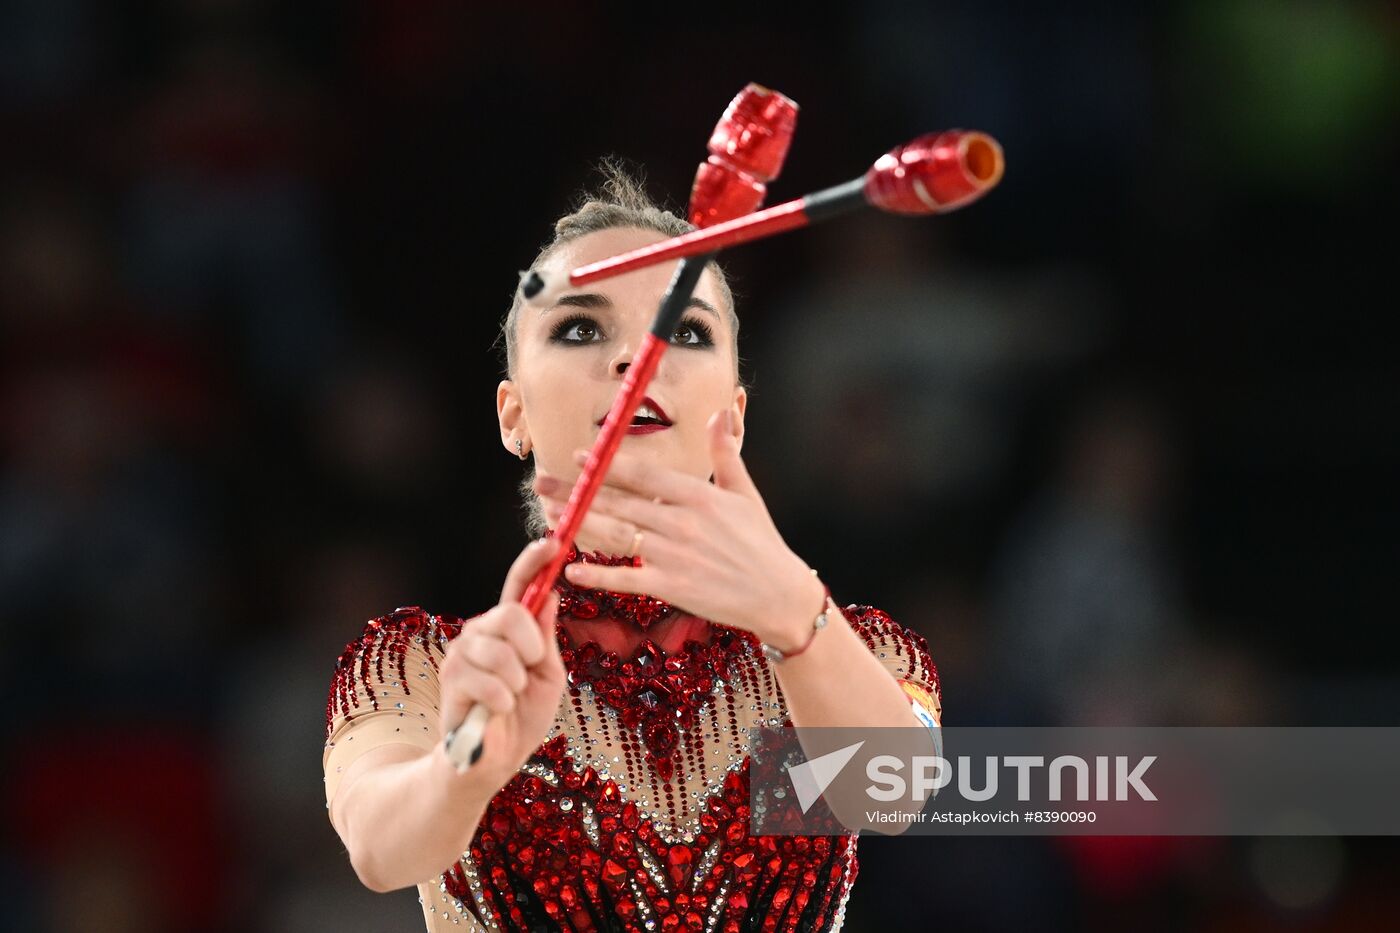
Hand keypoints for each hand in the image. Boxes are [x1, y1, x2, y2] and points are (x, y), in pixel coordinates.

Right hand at [437, 538, 566, 786]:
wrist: (492, 760)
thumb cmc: (522, 716)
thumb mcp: (548, 676)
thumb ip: (546, 639)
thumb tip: (551, 594)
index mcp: (507, 629)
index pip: (518, 585)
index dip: (534, 561)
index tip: (555, 542)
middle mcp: (480, 632)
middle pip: (513, 613)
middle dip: (531, 648)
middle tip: (528, 673)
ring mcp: (462, 653)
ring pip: (502, 650)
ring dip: (517, 681)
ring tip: (509, 697)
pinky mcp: (450, 679)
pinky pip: (492, 682)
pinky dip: (504, 701)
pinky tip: (496, 711)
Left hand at [533, 410, 823, 647]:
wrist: (778, 595)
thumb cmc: (761, 542)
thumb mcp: (745, 493)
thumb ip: (725, 453)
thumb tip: (721, 412)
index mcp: (699, 496)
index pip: (644, 474)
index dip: (608, 464)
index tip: (579, 456)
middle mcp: (682, 523)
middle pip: (619, 502)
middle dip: (577, 491)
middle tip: (543, 484)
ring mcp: (675, 556)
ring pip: (616, 535)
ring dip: (579, 525)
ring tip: (550, 516)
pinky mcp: (671, 587)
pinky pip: (627, 578)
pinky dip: (599, 575)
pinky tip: (572, 569)